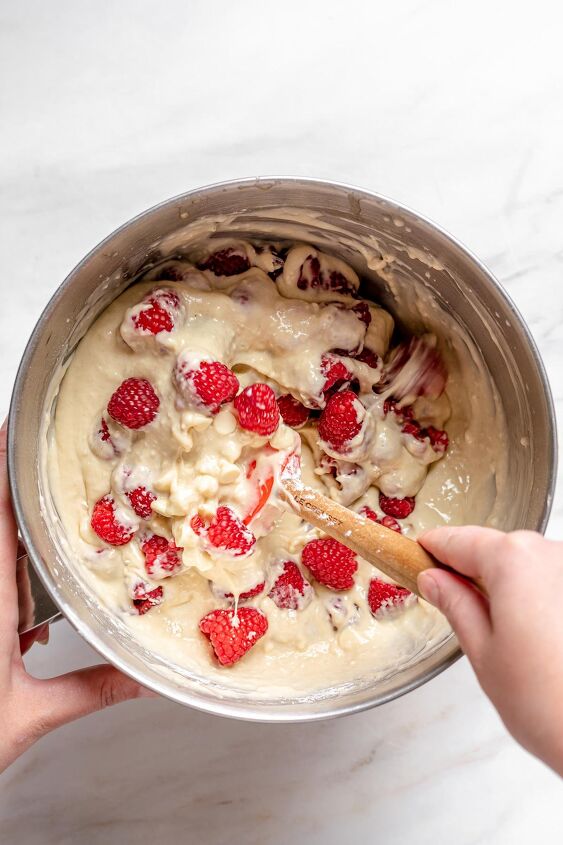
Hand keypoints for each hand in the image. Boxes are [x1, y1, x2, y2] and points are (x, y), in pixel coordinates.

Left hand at [0, 424, 149, 773]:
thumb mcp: (29, 716)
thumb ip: (92, 691)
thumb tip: (145, 680)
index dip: (0, 468)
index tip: (11, 430)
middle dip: (12, 496)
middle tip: (38, 464)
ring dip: (10, 543)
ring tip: (41, 540)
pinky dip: (6, 581)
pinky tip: (27, 621)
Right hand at [419, 526, 562, 776]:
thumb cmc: (552, 706)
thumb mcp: (483, 653)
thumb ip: (455, 605)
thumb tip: (435, 581)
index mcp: (513, 560)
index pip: (458, 541)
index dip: (433, 550)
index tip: (418, 557)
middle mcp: (551, 553)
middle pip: (496, 548)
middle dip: (473, 571)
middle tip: (451, 601)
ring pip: (529, 564)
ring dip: (511, 585)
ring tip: (502, 634)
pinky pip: (554, 580)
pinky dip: (540, 597)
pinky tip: (538, 636)